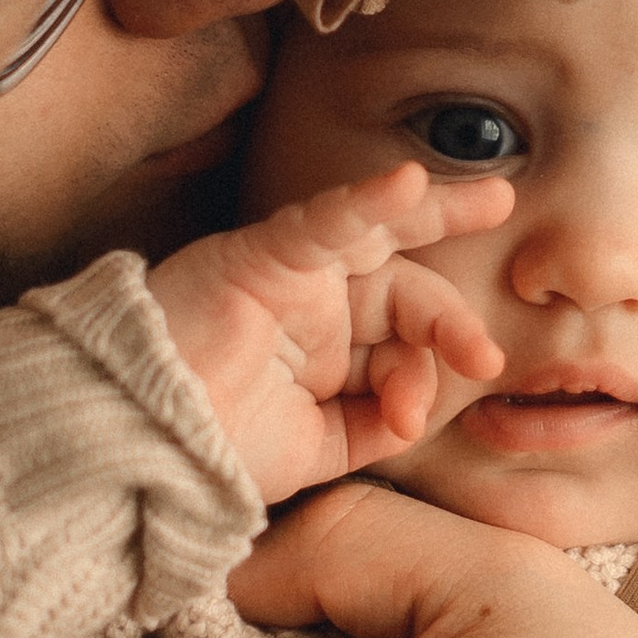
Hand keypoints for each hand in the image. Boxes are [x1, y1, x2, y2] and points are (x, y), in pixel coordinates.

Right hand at [147, 161, 510, 500]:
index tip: (411, 423)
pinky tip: (409, 184)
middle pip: (401, 285)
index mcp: (325, 353)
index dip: (421, 377)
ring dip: (439, 213)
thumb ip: (373, 426)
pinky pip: (320, 222)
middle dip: (451, 317)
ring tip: (497, 204)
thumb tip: (420, 409)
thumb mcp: (317, 451)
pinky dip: (365, 202)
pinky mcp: (258, 257)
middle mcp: (311, 307)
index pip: (398, 347)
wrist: (140, 453)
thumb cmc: (212, 453)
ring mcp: (288, 278)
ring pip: (374, 232)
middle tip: (487, 354)